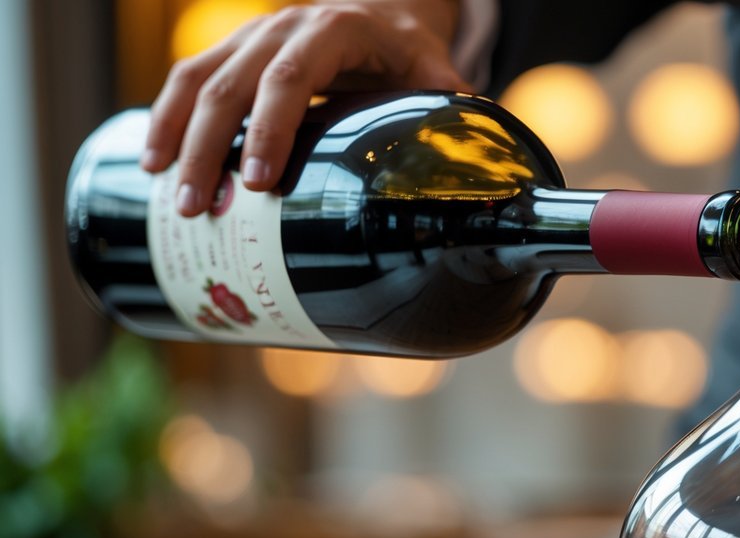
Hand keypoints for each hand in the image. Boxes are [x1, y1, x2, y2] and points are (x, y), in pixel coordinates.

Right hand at [140, 0, 469, 216]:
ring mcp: (252, 35)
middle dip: (212, 147)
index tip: (257, 181)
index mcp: (336, 29)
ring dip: (179, 136)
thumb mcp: (436, 77)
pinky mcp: (233, 51)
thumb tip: (476, 176)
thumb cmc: (412, 54)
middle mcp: (285, 25)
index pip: (292, 76)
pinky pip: (188, 78)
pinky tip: (156, 162)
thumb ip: (449, 117)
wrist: (386, 15)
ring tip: (174, 197)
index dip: (271, 128)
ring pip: (199, 78)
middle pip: (234, 83)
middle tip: (203, 207)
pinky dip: (167, 117)